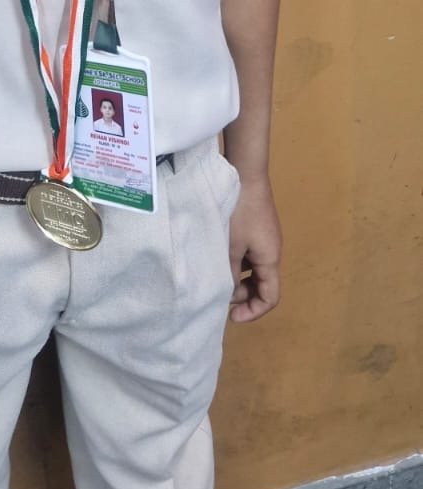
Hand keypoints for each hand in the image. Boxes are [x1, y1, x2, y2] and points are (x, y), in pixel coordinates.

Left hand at [227, 173, 281, 323]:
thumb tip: (225, 293)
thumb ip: (228, 273)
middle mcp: (272, 251)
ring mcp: (265, 238)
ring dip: (238, 278)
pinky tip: (220, 257)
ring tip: (217, 276)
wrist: (246, 172)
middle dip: (243, 296)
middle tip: (219, 294)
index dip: (253, 312)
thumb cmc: (239, 212)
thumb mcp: (230, 246)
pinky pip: (250, 255)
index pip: (270, 298)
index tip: (231, 315)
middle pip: (263, 285)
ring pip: (254, 270)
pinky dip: (238, 263)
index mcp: (270, 259)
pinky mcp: (257, 227)